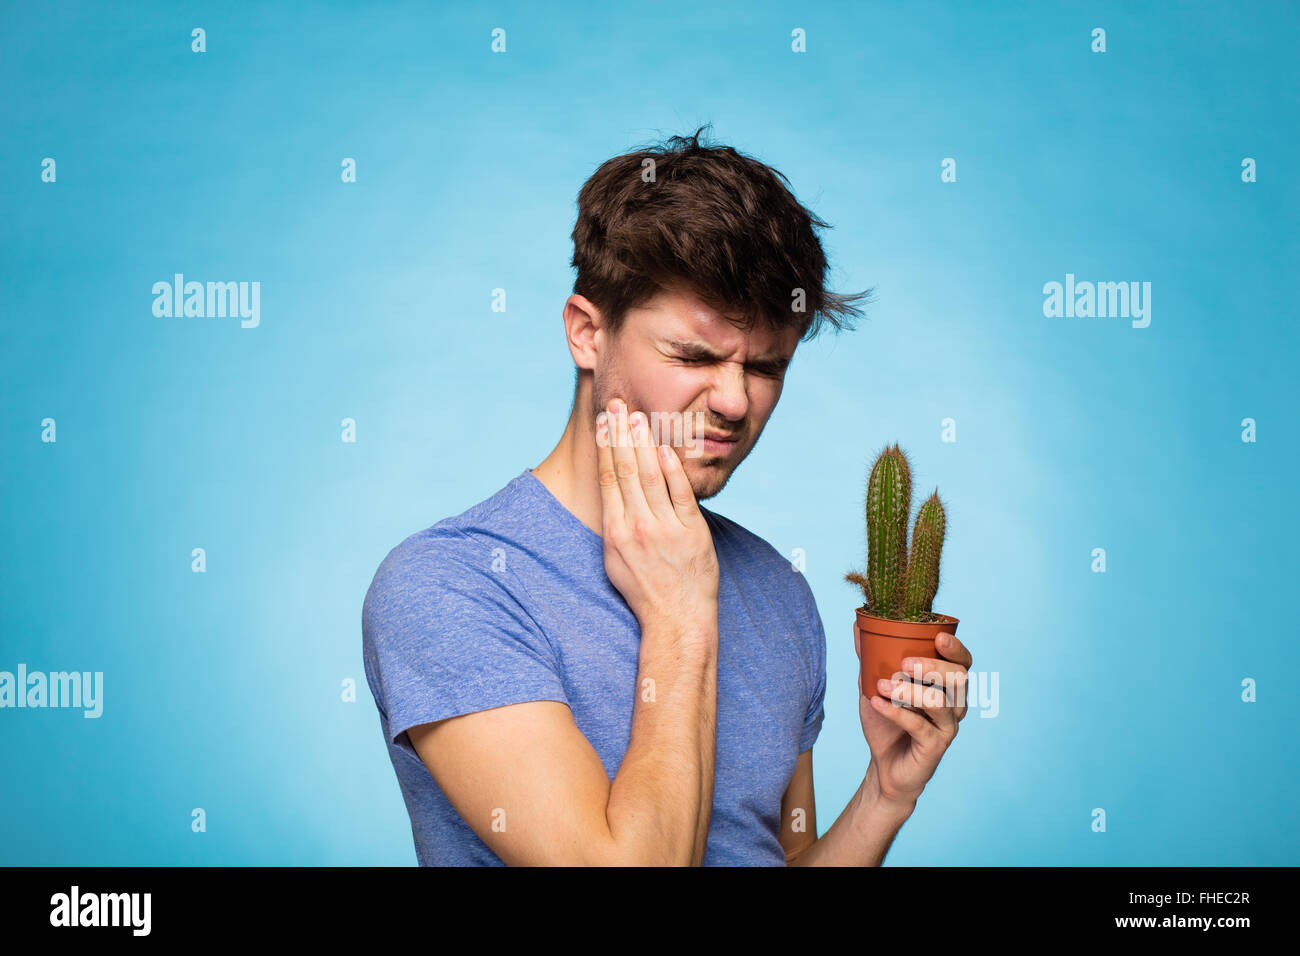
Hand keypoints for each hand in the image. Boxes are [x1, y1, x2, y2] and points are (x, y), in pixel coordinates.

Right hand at [595, 397, 719, 630]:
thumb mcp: (616, 560)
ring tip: (638, 416)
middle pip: (625, 471)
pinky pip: (680, 495)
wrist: (676, 620)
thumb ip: (615, 525)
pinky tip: (663, 448)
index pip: (608, 479)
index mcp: (615, 533)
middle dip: (620, 434)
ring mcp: (665, 530)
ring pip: (650, 477)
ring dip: (642, 443)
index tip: (603, 422)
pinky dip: (672, 470)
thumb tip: (612, 492)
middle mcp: (636, 528)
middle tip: (617, 404)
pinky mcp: (692, 533)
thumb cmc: (645, 591)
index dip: (605, 447)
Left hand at [854, 619, 971, 806]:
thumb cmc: (886, 721)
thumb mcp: (875, 684)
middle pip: (959, 679)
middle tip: (904, 664)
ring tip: (882, 686)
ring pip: (940, 703)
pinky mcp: (935, 747)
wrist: (884, 765)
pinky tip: (876, 703)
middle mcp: (955, 704)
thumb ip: (871, 656)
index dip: (956, 649)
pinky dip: (895, 713)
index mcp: (947, 685)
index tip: (938, 638)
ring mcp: (947, 727)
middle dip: (933, 667)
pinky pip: (919, 727)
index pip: (963, 662)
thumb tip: (857, 623)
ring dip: (909, 691)